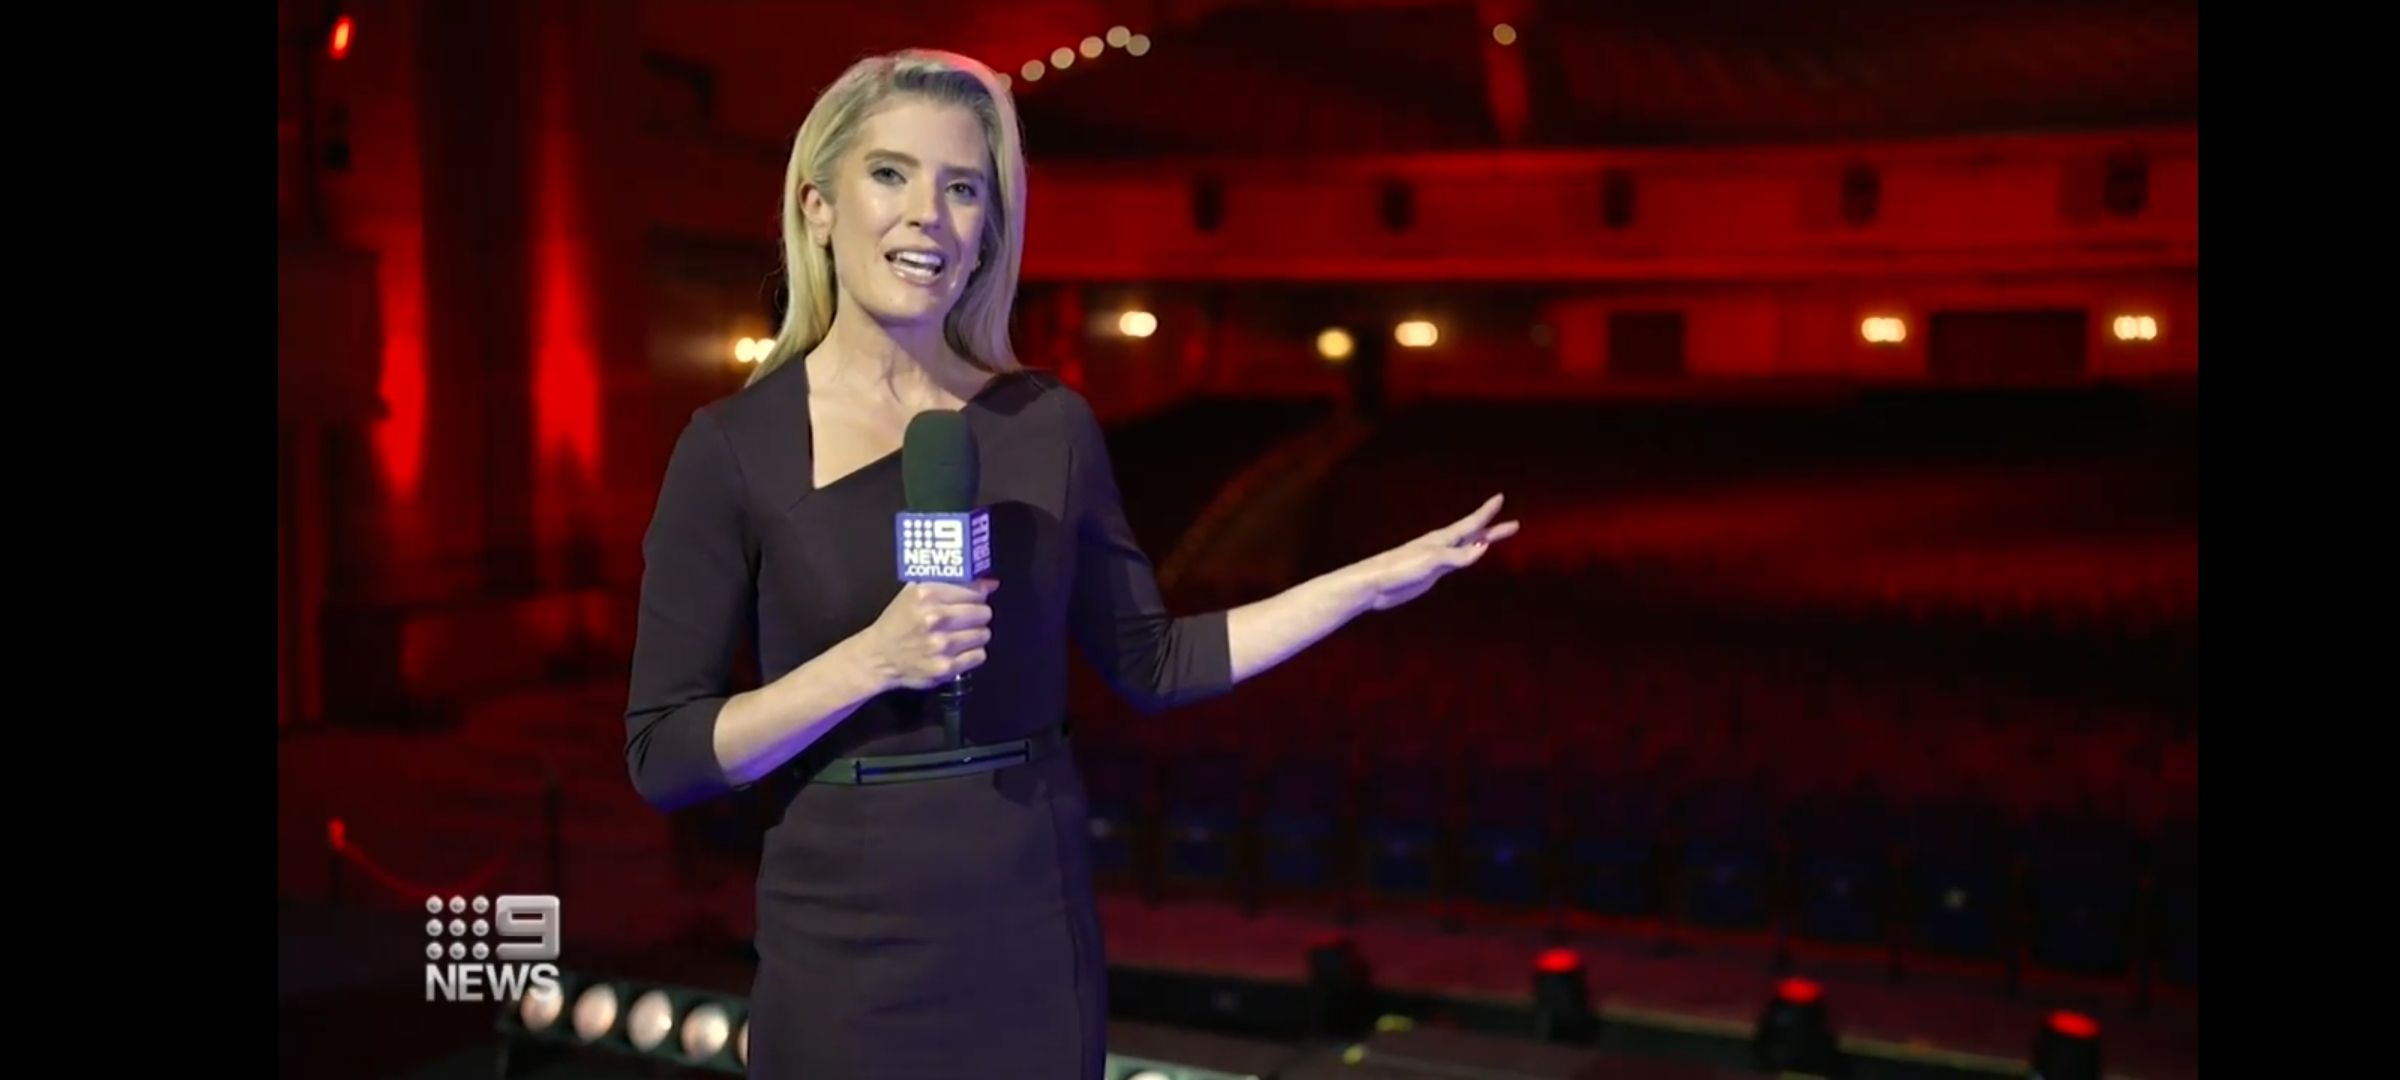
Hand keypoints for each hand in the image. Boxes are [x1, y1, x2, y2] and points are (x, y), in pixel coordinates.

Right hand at [853, 579, 996, 690]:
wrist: (878, 657)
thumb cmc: (898, 622)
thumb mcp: (915, 593)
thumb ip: (952, 584)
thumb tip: (991, 584)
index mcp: (926, 594)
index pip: (975, 591)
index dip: (977, 595)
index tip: (973, 600)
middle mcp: (935, 618)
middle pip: (983, 612)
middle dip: (978, 615)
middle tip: (966, 619)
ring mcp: (941, 644)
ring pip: (984, 634)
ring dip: (975, 634)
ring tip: (960, 635)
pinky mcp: (946, 667)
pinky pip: (979, 655)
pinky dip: (972, 653)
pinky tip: (958, 651)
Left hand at [1348, 494, 1519, 612]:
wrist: (1374, 584)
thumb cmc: (1399, 568)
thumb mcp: (1432, 560)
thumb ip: (1458, 556)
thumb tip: (1484, 548)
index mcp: (1442, 539)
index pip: (1471, 523)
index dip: (1487, 512)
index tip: (1500, 497)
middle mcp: (1442, 546)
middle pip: (1474, 534)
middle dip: (1493, 529)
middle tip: (1514, 525)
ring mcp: (1437, 559)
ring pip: (1467, 547)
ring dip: (1483, 541)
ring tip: (1496, 539)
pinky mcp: (1431, 573)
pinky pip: (1458, 562)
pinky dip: (1469, 557)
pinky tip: (1472, 557)